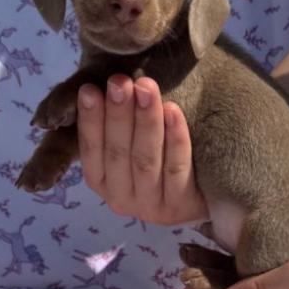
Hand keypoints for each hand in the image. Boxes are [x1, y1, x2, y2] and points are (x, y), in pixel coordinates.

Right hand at [77, 75, 207, 224]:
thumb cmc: (155, 157)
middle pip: (118, 154)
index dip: (90, 121)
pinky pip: (176, 169)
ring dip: (145, 121)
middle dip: (118, 115)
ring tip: (146, 88)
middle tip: (119, 81)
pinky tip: (173, 110)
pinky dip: (175, 139)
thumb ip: (109, 123)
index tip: (89, 89)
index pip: (91, 151)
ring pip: (146, 160)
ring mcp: (151, 206)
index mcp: (101, 181)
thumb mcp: (126, 143)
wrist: (198, 198)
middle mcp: (121, 198)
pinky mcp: (181, 206)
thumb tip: (95, 87)